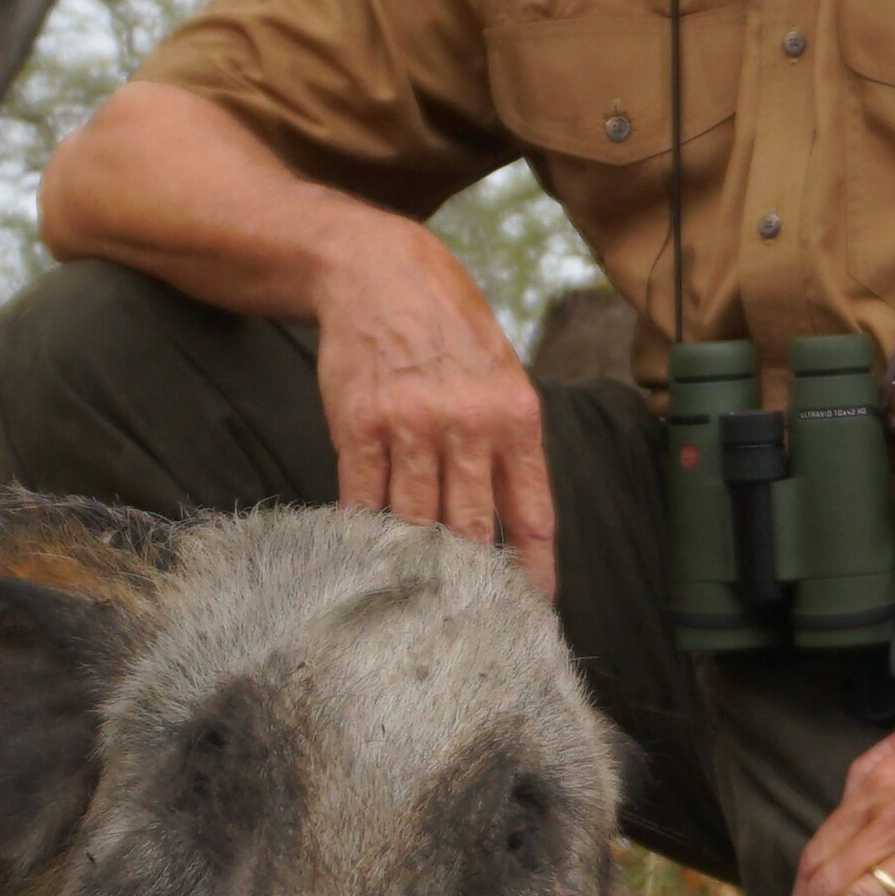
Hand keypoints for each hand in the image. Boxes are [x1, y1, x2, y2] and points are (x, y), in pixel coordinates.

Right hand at [312, 217, 552, 581]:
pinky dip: (367, 532)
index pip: (533, 515)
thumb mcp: (501, 375)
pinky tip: (369, 556)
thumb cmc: (448, 327)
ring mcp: (412, 426)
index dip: (534, 573)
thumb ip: (509, 443)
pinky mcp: (360, 424)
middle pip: (472, 531)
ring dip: (415, 566)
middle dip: (471, 584)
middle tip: (468, 624)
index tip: (533, 612)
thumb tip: (516, 520)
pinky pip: (364, 498)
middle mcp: (470, 424)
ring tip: (416, 603)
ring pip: (416, 521)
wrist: (380, 271)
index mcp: (518, 417)